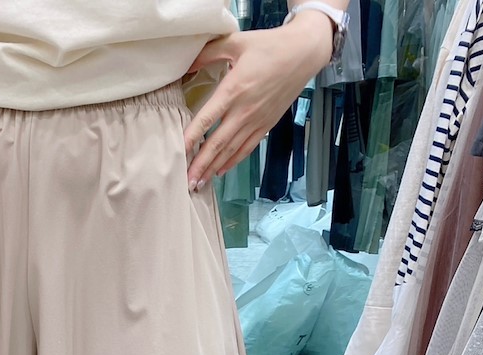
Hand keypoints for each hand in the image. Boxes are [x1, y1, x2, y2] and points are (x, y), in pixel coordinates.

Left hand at [184, 13, 334, 189]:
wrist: (304, 53)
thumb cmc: (270, 46)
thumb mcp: (237, 42)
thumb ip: (209, 52)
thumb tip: (187, 63)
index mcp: (234, 90)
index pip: (206, 119)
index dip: (191, 137)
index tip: (178, 153)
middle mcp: (244, 110)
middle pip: (217, 143)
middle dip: (200, 165)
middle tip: (187, 182)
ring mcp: (256, 120)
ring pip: (231, 150)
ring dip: (213, 168)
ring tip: (199, 184)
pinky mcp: (266, 125)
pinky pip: (247, 148)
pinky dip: (233, 161)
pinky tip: (221, 171)